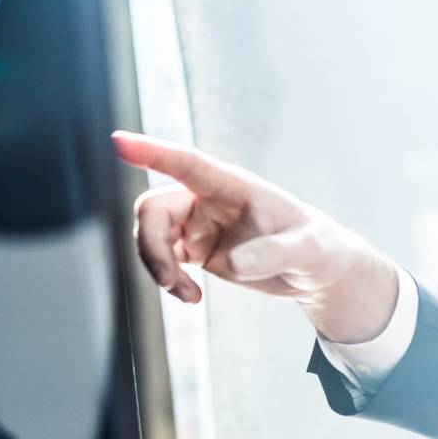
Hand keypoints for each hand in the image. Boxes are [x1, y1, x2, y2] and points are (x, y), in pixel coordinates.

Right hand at [113, 131, 399, 343]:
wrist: (316, 270)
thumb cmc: (318, 248)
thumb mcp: (307, 252)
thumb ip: (272, 253)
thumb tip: (230, 262)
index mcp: (234, 186)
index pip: (187, 163)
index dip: (152, 152)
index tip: (119, 141)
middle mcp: (208, 199)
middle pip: (154, 208)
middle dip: (151, 245)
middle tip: (169, 281)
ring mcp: (198, 224)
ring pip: (151, 234)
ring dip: (157, 267)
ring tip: (186, 295)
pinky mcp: (195, 249)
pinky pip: (162, 258)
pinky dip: (167, 280)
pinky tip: (190, 297)